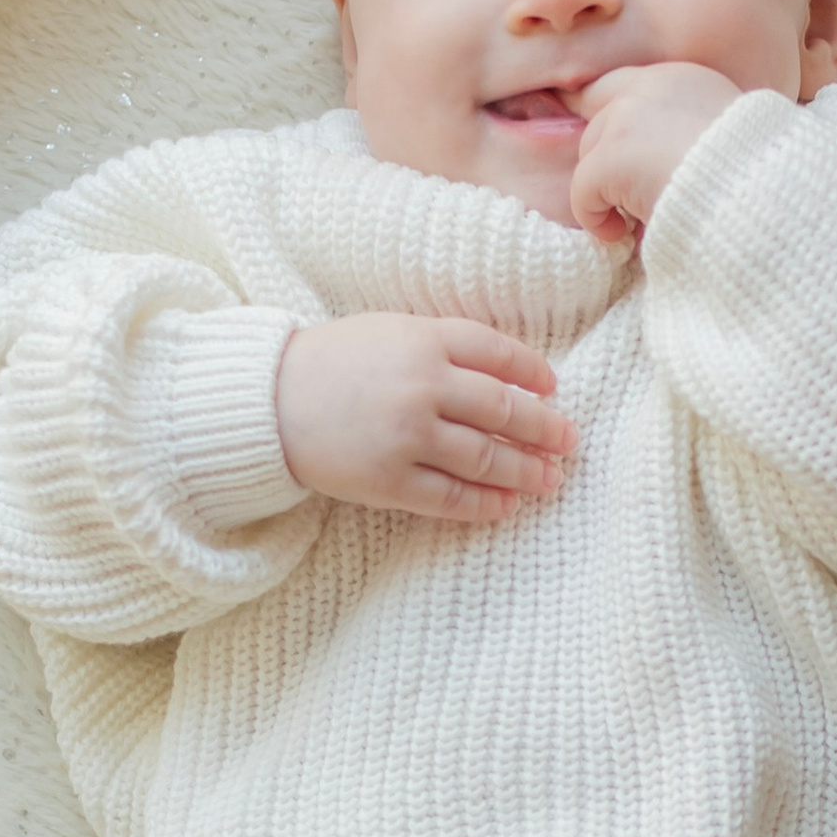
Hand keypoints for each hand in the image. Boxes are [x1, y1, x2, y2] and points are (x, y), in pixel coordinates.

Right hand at [275, 312, 574, 522]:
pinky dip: (486, 504)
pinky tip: (506, 505)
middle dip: (545, 428)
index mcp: (424, 340)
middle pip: (504, 410)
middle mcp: (423, 386)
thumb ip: (443, 345)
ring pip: (487, 458)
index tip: (552, 387)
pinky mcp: (390, 481)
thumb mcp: (389, 331)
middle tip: (568, 440)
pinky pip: (452, 498)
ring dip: (527, 470)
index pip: (499, 354)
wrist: (267, 401)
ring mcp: (408, 437)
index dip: (533, 372)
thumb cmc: (331, 361)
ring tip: (550, 478)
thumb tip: (507, 375)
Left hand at [570, 62, 742, 242]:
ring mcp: (624, 120)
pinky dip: (595, 218)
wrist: (759, 194)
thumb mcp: (728, 132)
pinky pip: (582, 192)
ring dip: (606, 190)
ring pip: (589, 155)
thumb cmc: (755, 175)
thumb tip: (659, 161)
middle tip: (627, 196)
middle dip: (606, 158)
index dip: (608, 117)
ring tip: (634, 220)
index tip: (608, 149)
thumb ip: (688, 128)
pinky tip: (622, 234)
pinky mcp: (609, 159)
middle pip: (598, 120)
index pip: (621, 85)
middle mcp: (648, 86)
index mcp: (681, 77)